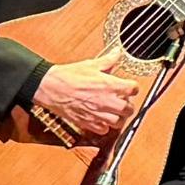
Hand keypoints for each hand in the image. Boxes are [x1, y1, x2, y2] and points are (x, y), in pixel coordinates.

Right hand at [30, 52, 146, 142]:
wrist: (50, 87)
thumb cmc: (68, 76)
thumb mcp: (91, 64)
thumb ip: (108, 60)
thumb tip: (117, 53)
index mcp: (109, 85)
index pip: (133, 89)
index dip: (132, 87)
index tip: (129, 87)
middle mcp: (106, 101)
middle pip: (129, 109)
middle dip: (128, 104)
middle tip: (122, 100)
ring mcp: (97, 114)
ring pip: (118, 122)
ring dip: (118, 117)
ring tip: (114, 111)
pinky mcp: (88, 123)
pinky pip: (104, 130)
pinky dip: (105, 126)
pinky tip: (101, 118)